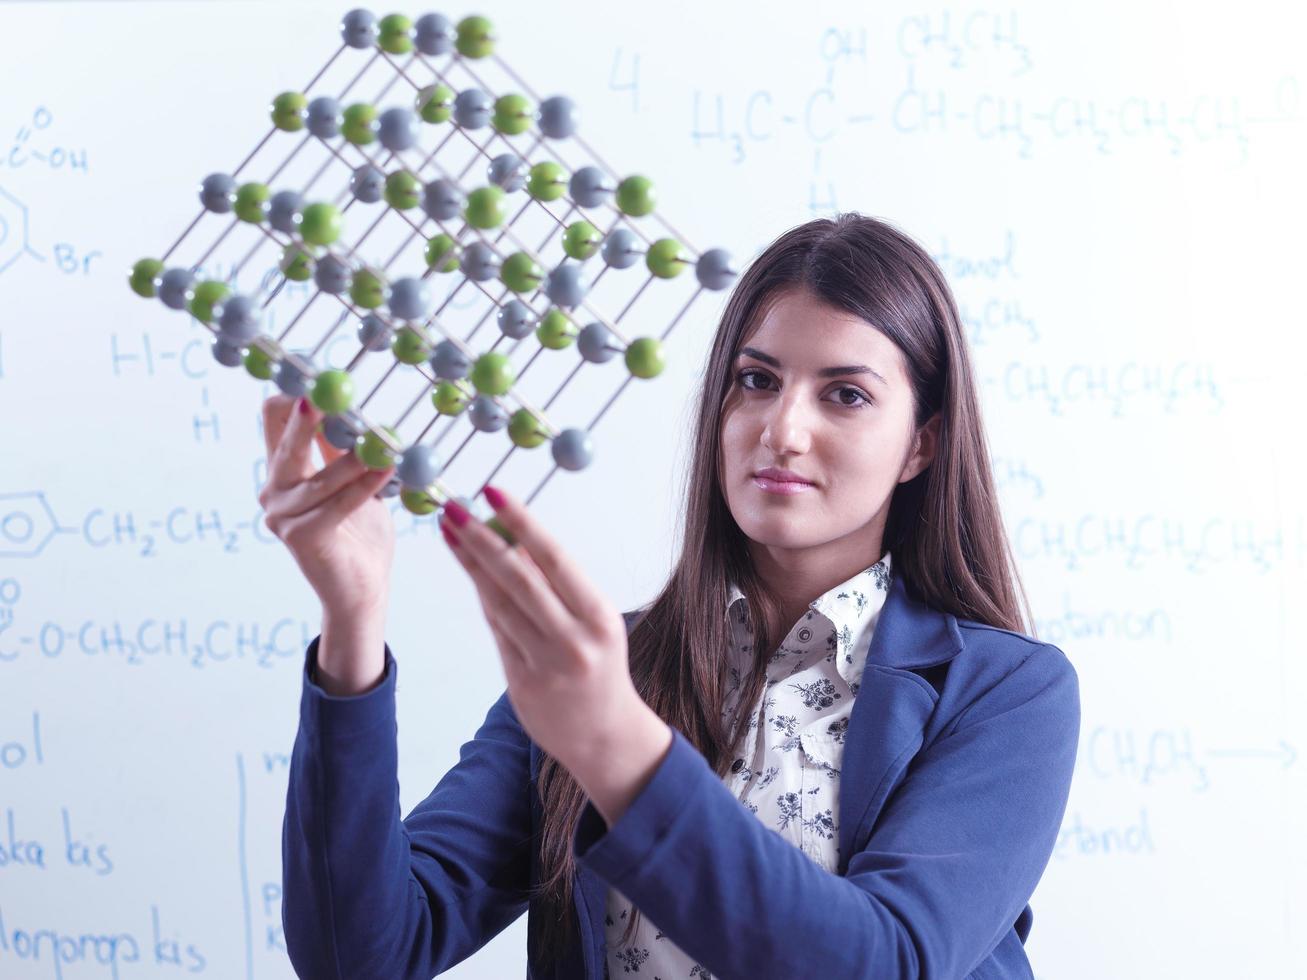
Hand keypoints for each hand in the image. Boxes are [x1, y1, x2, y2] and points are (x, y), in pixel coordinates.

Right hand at [259, 395, 396, 621]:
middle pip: (286, 439)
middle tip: (330, 391)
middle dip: (310, 415)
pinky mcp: (300, 537)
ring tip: (384, 441)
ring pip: (319, 476)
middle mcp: (273, 489)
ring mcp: (281, 515)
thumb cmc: (359, 533)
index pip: (274, 417)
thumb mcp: (350, 480)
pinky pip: (337, 504)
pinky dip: (364, 485)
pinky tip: (386, 469)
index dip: (295, 392)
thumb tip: (348, 402)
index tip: (323, 374)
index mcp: (282, 469)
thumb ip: (341, 448)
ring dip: (354, 457)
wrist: (361, 589)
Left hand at [439, 486, 671, 823]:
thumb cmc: (599, 666)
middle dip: (482, 538)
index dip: (521, 523)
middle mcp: (574, 641)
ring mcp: (546, 666)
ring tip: (451, 529)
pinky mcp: (521, 685)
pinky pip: (498, 631)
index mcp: (599, 617)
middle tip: (455, 507)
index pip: (554, 559)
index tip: (493, 493)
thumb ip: (557, 587)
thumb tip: (515, 537)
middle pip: (519, 580)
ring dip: (472, 563)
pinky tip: (469, 569)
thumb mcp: (594, 623)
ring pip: (500, 604)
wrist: (606, 736)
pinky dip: (484, 598)